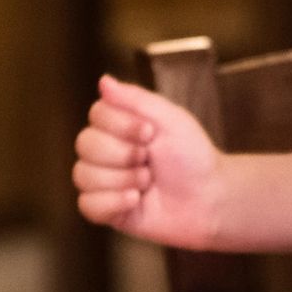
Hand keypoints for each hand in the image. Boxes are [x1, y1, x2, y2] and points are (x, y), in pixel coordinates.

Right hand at [71, 76, 226, 249]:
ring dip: (122, 179)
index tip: (150, 133)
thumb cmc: (193, 156)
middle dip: (123, 154)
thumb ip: (135, 99)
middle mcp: (107, 151)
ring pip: (83, 175)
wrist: (209, 199)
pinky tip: (136, 201)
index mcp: (120, 125)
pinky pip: (87, 205)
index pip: (96, 114)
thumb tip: (103, 80)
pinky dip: (112, 203)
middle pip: (85, 144)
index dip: (121, 125)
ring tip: (147, 182)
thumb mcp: (170, 119)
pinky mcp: (107, 210)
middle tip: (149, 160)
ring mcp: (104, 181)